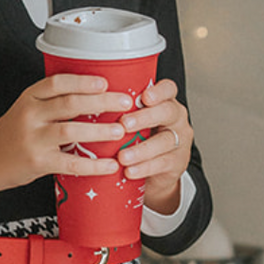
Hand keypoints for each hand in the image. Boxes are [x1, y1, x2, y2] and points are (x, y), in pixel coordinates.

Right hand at [0, 72, 133, 199]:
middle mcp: (31, 115)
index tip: (105, 82)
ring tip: (120, 130)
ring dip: (100, 131)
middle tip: (125, 103)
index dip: (83, 81)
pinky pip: (71, 163)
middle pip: (70, 103)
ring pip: (71, 130)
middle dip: (102, 102)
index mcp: (30, 97)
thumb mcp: (27, 109)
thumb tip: (96, 96)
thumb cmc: (13, 133)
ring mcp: (34, 139)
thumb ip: (53, 102)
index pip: (58, 82)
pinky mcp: (39, 162)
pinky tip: (110, 164)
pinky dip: (93, 164)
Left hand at [117, 76, 191, 213]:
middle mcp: (175, 119)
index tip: (144, 97)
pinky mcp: (177, 163)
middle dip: (145, 117)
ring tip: (122, 156)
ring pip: (165, 141)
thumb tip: (84, 99)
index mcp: (164, 102)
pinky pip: (162, 164)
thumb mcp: (132, 121)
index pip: (168, 89)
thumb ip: (119, 110)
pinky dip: (144, 168)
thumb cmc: (137, 139)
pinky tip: (129, 171)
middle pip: (168, 112)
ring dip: (142, 149)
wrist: (153, 174)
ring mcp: (179, 141)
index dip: (159, 91)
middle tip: (124, 124)